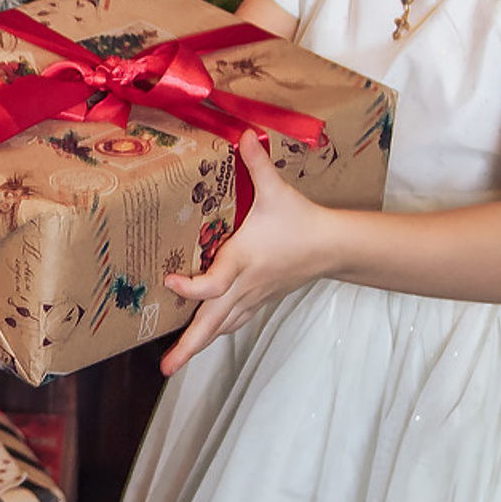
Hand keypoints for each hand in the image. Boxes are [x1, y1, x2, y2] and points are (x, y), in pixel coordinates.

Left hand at [160, 140, 332, 374]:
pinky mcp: (258, 300)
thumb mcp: (278, 190)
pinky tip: (204, 339)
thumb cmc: (302, 220)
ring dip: (199, 345)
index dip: (191, 287)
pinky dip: (216, 332)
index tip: (169, 281)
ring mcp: (252, 297)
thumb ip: (257, 164)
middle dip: (189, 346)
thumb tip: (244, 133)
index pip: (213, 284)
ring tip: (175, 363)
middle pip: (213, 322)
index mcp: (243, 261)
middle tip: (166, 368)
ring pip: (222, 327)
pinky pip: (233, 322)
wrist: (335, 246)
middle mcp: (244, 285)